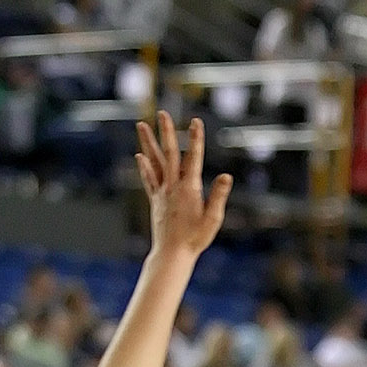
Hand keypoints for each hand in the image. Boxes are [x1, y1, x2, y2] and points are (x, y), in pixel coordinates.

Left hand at [135, 112, 232, 259]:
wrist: (172, 254)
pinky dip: (144, 166)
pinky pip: (149, 179)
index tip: (195, 121)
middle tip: (162, 113)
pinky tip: (140, 155)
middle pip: (169, 154)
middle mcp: (173, 186)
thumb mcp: (213, 219)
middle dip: (166, 132)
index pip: (193, 158)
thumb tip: (226, 176)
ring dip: (147, 142)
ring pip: (154, 162)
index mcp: (189, 189)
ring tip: (141, 125)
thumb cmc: (195, 239)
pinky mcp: (156, 200)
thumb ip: (218, 196)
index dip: (195, 139)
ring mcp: (162, 192)